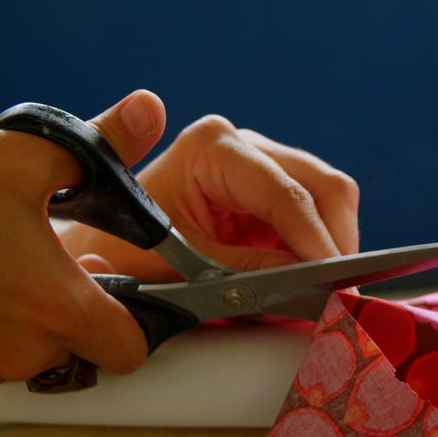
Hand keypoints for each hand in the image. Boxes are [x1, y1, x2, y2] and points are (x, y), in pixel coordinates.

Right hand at [0, 91, 168, 392]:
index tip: (114, 287)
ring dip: (24, 320)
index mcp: (59, 309)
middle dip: (71, 308)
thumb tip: (148, 108)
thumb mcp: (22, 156)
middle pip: (78, 349)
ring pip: (26, 356)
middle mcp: (22, 354)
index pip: (131, 350)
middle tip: (46, 258)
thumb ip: (102, 141)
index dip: (135, 319)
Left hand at [61, 113, 359, 281]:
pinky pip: (317, 213)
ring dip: (332, 244)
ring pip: (330, 197)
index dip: (317, 241)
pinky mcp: (269, 190)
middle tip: (340, 291)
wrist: (97, 250)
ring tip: (325, 291)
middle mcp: (242, 144)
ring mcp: (260, 163)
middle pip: (323, 185)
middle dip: (336, 240)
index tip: (334, 282)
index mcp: (212, 147)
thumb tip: (310, 288)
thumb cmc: (127, 254)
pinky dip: (320, 247)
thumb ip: (251, 274)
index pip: (287, 193)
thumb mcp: (188, 271)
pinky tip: (312, 280)